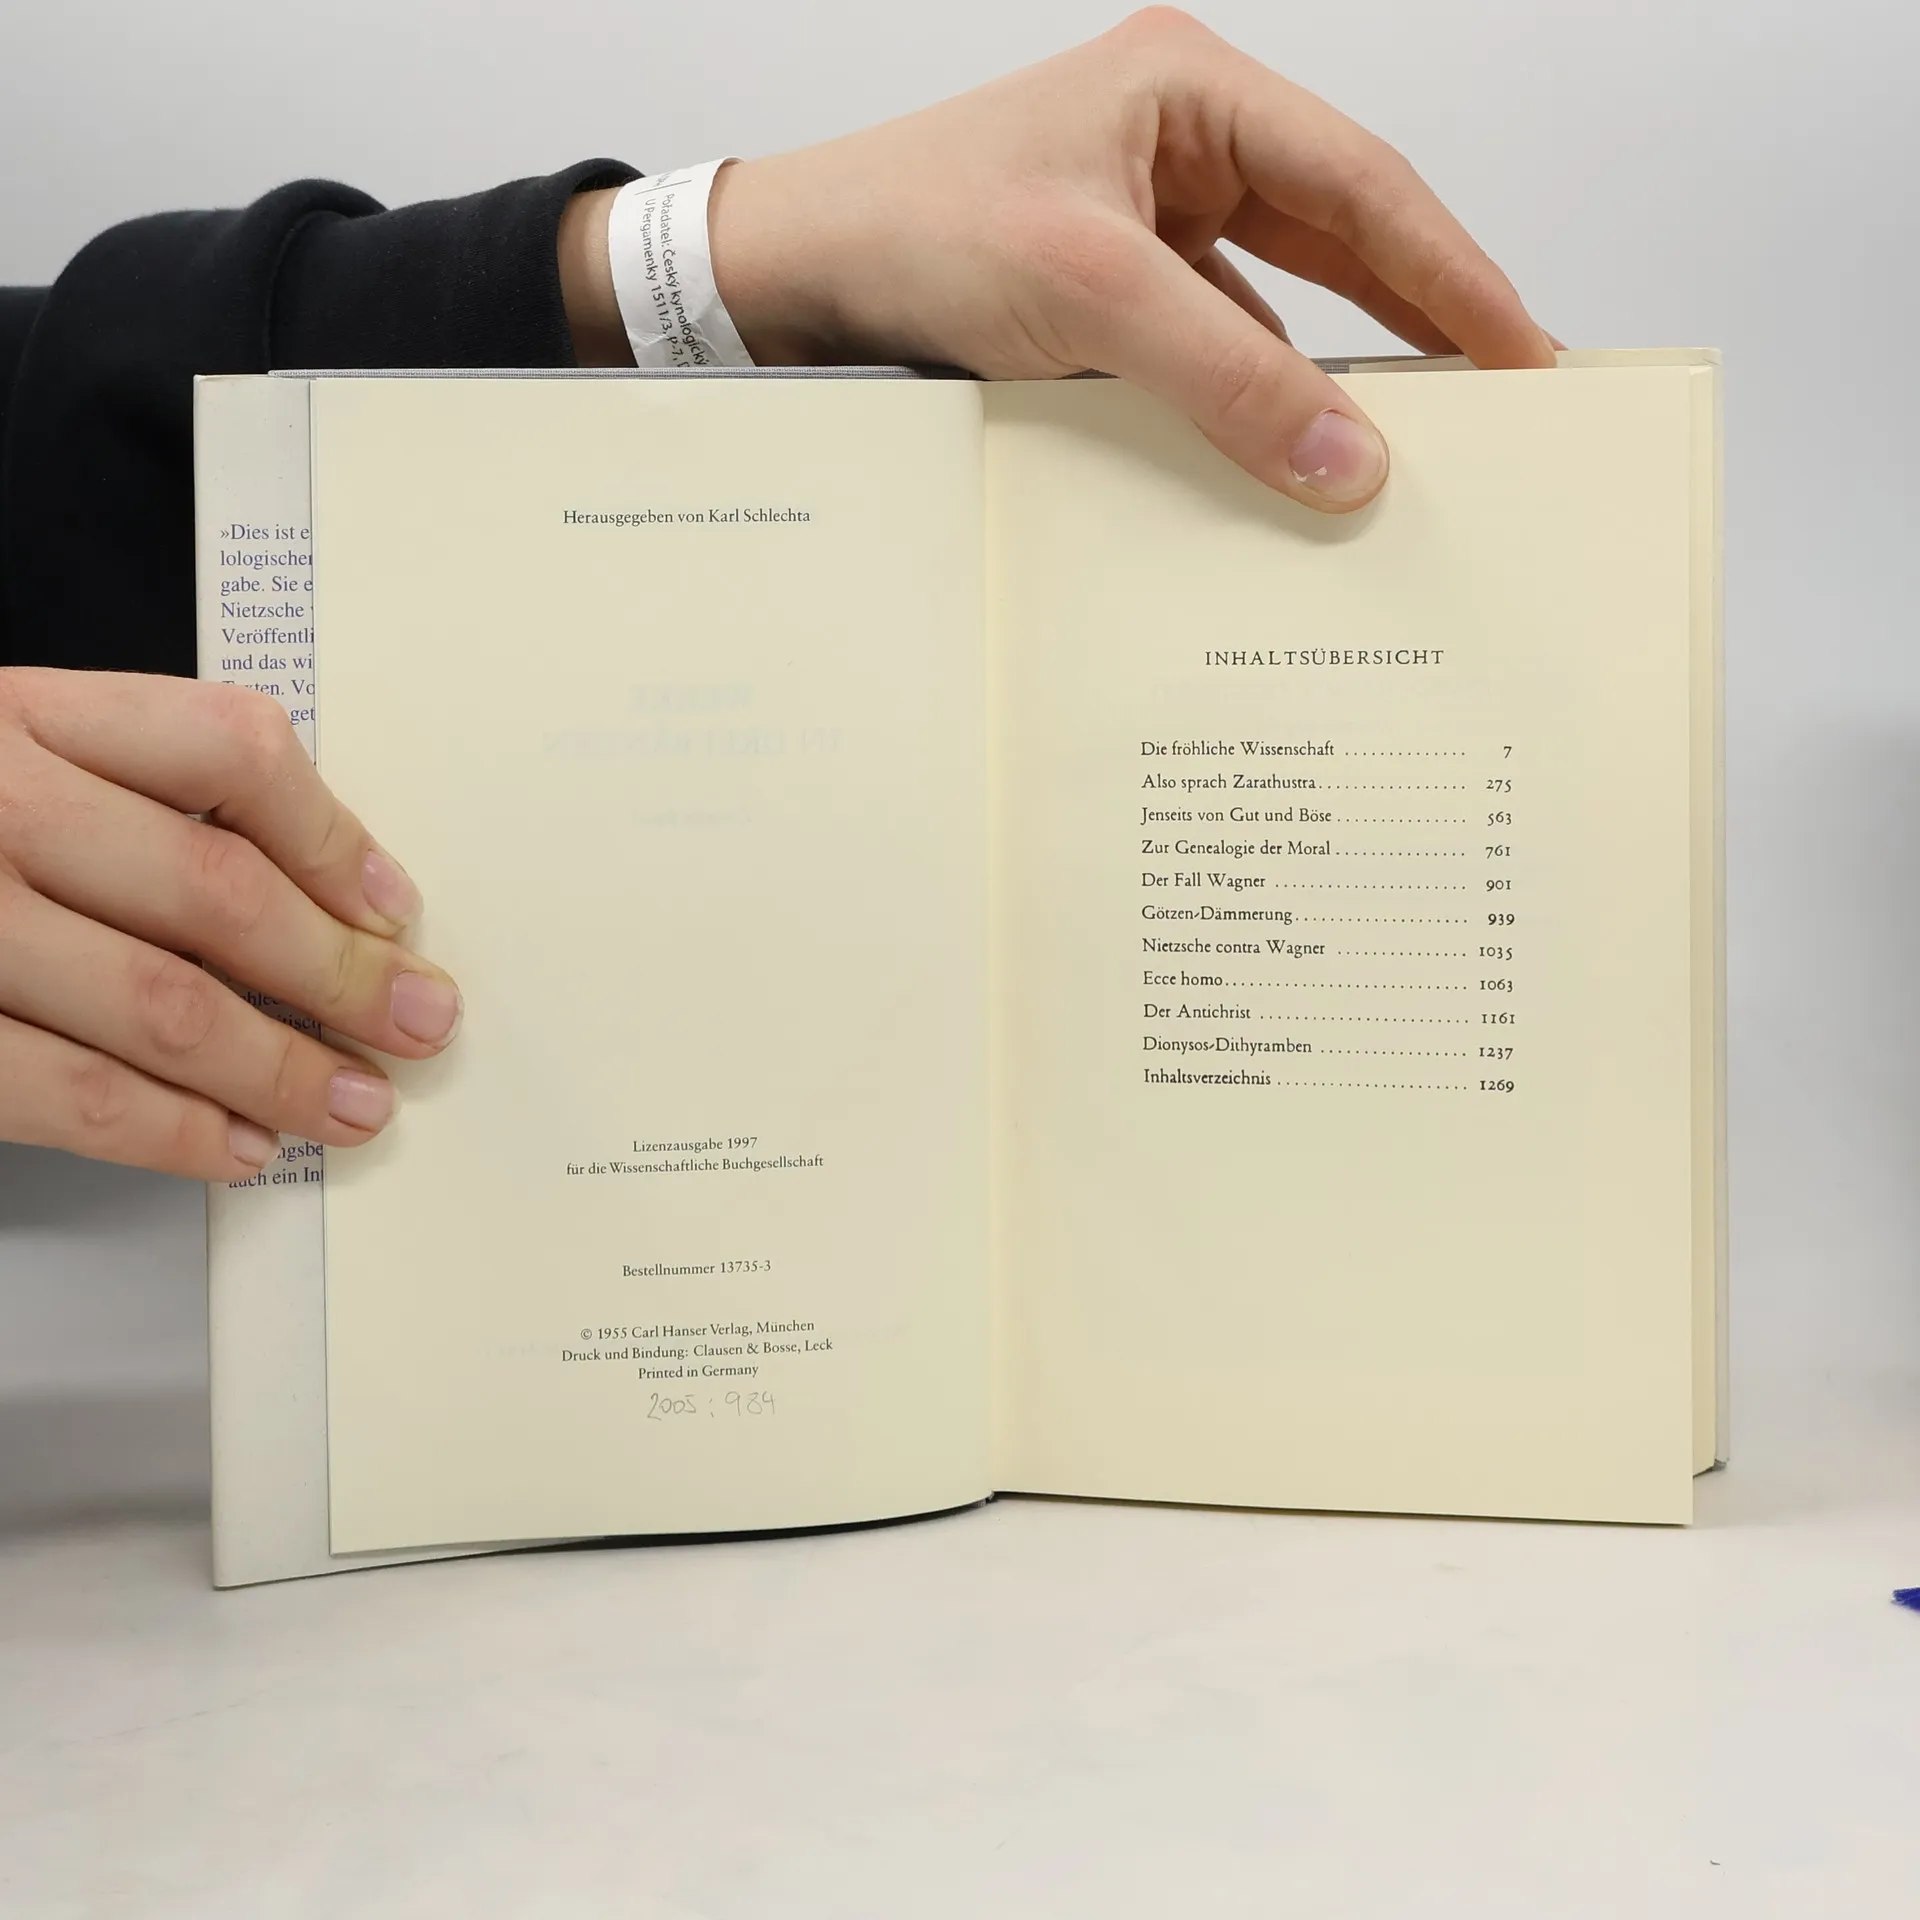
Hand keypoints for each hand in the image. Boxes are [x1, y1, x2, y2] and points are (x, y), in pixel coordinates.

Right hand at [0, 670, 461, 1180]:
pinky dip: (172, 1132)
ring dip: (281, 1070)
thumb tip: (331, 890)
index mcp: (28, 715)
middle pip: (218, 893)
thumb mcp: (18, 750)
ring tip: (355, 1105)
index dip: (335, 839)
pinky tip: (239, 1146)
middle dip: (342, 977)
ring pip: (160, 1005)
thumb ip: (140, 790)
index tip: (395, 911)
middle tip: (418, 1025)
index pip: (229, 751)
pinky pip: (66, 1094)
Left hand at [561, 9, 1553, 511]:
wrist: (796, 276)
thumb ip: (1227, 378)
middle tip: (1501, 403)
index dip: (1453, 271)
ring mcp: (1146, 219)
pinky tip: (1283, 458)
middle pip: (1337, 237)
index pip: (1360, 185)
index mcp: (1189, 95)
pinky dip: (1250, 401)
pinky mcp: (1113, 291)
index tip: (1525, 350)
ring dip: (1329, 373)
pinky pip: (1212, 347)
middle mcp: (1178, 146)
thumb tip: (1347, 458)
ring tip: (1408, 447)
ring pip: (1277, 302)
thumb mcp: (1088, 298)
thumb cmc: (915, 231)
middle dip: (1415, 319)